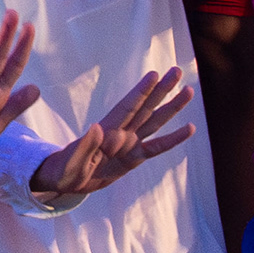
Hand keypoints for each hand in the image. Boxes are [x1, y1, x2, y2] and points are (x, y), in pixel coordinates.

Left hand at [31, 66, 195, 195]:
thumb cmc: (64, 169)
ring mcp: (129, 144)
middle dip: (162, 90)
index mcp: (106, 130)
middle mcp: (121, 133)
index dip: (140, 91)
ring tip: (189, 91)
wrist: (64, 182)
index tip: (154, 75)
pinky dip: (173, 139)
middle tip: (177, 70)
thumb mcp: (72, 161)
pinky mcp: (133, 159)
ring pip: (155, 122)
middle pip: (146, 107)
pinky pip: (157, 147)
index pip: (127, 107)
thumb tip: (97, 127)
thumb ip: (85, 145)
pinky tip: (190, 128)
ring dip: (172, 107)